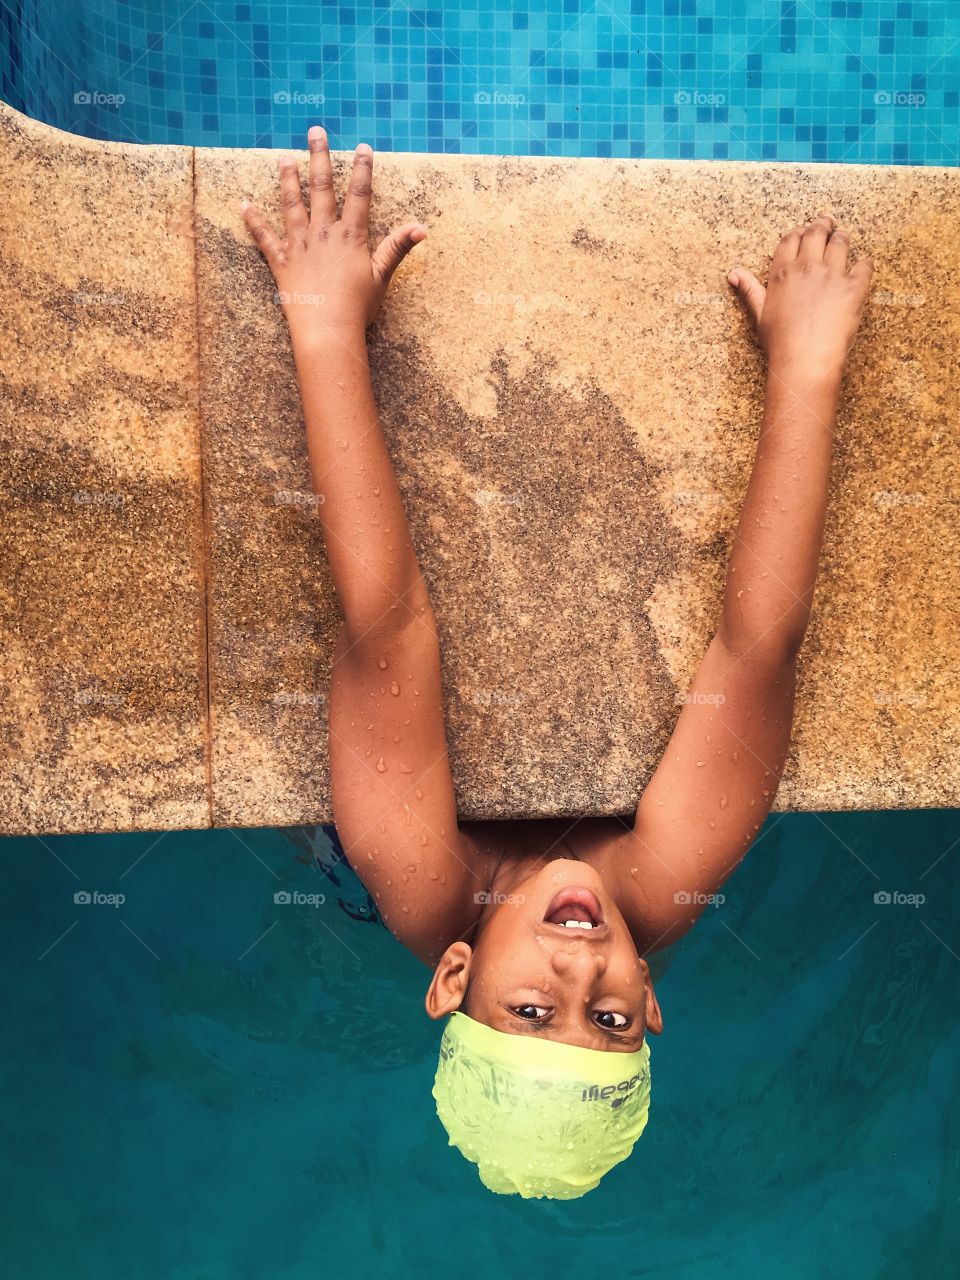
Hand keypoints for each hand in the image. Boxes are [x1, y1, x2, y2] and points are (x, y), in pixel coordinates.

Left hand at [240, 126, 426, 341]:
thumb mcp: (382, 276)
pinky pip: (264, 238)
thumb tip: (422, 228)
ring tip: (284, 158)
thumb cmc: (357, 308)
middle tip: (316, 132)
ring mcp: (300, 245)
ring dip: (288, 179)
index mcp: (350, 236)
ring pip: (292, 204)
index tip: (362, 147)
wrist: (328, 330)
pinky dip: (253, 220)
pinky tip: (243, 204)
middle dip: (320, 157)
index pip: (359, 195)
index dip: (362, 170)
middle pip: (322, 188)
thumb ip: (398, 247)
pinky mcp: (281, 262)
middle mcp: (323, 233)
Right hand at [728, 214, 872, 382]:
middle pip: (817, 232)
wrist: (804, 361)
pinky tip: (862, 267)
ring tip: (843, 238)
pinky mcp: (854, 287)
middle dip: (823, 224)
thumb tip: (734, 273)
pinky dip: (865, 263)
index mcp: (783, 273)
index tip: (804, 231)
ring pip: (841, 242)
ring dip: (842, 237)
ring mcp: (832, 275)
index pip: (791, 239)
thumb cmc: (780, 343)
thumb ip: (750, 289)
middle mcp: (807, 267)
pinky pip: (865, 265)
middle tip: (828, 223)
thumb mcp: (759, 314)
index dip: (799, 232)